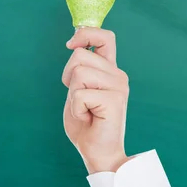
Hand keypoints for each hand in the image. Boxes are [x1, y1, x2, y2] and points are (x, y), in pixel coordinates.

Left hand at [62, 27, 130, 173]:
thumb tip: (74, 44)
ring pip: (78, 72)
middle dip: (68, 78)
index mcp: (110, 70)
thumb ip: (79, 70)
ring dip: (73, 95)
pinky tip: (87, 117)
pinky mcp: (114, 100)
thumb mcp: (78, 91)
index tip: (70, 44)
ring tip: (85, 109)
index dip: (86, 34)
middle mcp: (118, 75)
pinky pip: (80, 94)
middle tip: (79, 101)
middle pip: (79, 55)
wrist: (97, 152)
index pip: (105, 37)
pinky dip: (76, 108)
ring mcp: (118, 86)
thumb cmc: (86, 124)